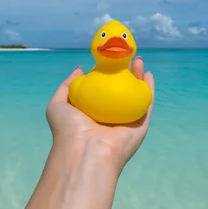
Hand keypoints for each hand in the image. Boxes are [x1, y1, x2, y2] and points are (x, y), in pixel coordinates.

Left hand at [46, 57, 154, 172]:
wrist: (85, 151)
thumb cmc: (68, 129)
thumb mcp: (58, 104)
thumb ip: (68, 86)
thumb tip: (80, 69)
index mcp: (92, 113)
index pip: (102, 89)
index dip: (107, 73)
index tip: (110, 59)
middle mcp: (110, 117)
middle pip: (121, 90)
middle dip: (125, 72)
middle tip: (126, 57)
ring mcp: (126, 122)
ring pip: (136, 95)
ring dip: (138, 77)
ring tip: (138, 61)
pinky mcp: (140, 126)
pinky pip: (146, 105)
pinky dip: (149, 90)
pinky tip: (148, 76)